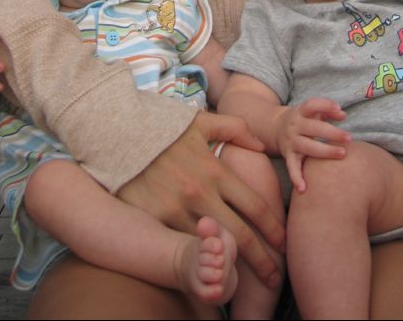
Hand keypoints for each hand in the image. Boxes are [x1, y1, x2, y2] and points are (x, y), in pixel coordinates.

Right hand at [117, 111, 284, 288]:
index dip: (273, 228)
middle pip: (239, 236)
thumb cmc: (163, 128)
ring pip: (210, 247)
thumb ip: (235, 129)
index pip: (254, 207)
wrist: (119, 132)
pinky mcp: (155, 219)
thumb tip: (259, 145)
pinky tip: (204, 269)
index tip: (284, 244)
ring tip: (241, 280)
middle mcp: (200, 193)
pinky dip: (194, 258)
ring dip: (227, 266)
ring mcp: (176, 209)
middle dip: (261, 261)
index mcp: (215, 171)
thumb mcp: (201, 122)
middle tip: (275, 277)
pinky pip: (180, 245)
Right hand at [277, 98, 348, 192]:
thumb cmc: (303, 120)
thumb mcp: (311, 112)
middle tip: (349, 138)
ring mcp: (291, 141)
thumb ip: (327, 111)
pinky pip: (292, 167)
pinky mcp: (288, 155)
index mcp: (300, 112)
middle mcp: (294, 126)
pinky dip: (296, 177)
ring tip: (342, 153)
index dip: (325, 105)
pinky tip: (303, 188)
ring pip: (307, 147)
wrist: (275, 128)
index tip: (340, 109)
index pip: (311, 105)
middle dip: (332, 133)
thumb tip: (343, 115)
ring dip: (325, 151)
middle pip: (313, 128)